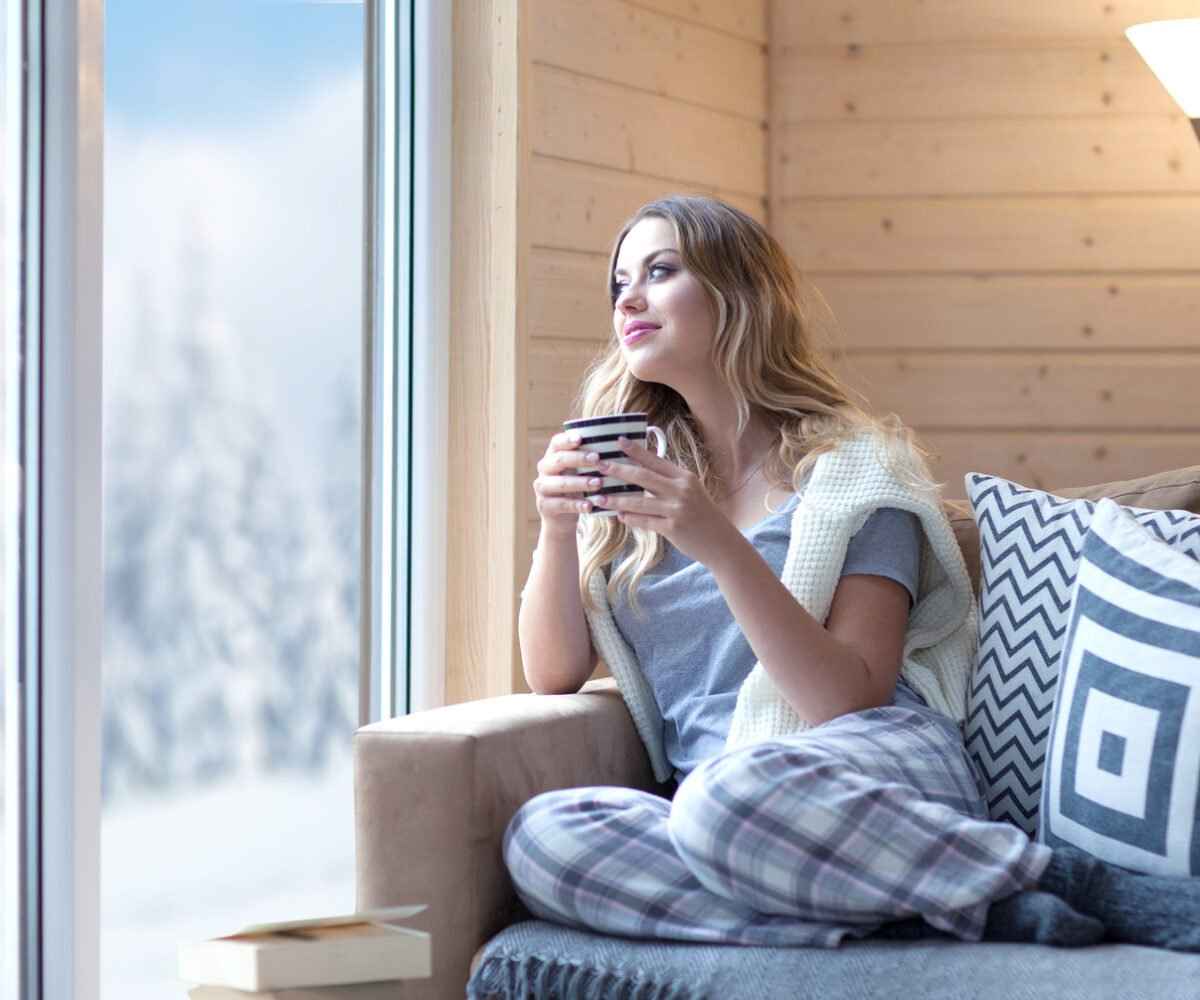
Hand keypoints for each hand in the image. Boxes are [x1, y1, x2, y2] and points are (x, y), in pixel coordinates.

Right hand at [533, 430, 606, 537]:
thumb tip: (620, 443)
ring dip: (580, 482)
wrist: (561, 518)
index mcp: (552, 455)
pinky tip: (590, 506)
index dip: (567, 440)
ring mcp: (542, 488)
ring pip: (560, 483)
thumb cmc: (576, 487)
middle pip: (559, 460)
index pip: (556, 443)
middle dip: (579, 459)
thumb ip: (590, 459)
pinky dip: (577, 505)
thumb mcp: (580, 471)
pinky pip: (561, 504)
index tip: (581, 438)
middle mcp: (545, 469)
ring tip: (598, 483)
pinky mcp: (545, 506)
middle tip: (598, 459)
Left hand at [587, 436, 742, 566]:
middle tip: (599, 465)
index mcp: (684, 477)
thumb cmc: (703, 515)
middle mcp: (681, 490)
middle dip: (618, 470)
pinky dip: (630, 518)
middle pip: (643, 476)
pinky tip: (618, 516)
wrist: (721, 542)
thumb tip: (641, 471)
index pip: (655, 460)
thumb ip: (669, 481)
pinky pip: (645, 521)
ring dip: (617, 499)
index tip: (618, 441)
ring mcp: (677, 509)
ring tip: (599, 497)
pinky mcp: (673, 528)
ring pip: (639, 501)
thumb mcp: (691, 491)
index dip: (635, 450)